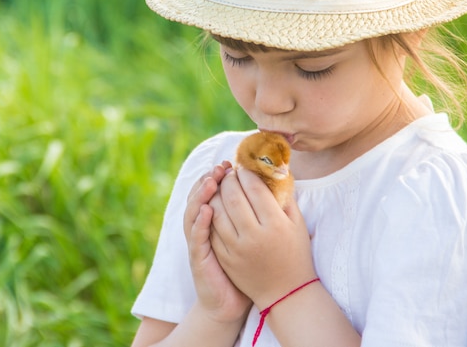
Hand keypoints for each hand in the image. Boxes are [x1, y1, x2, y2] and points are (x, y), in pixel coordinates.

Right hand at [183, 161, 252, 323]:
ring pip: (193, 213)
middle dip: (209, 180)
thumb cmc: (245, 269)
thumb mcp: (248, 237)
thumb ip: (253, 215)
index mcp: (215, 221)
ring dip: (201, 195)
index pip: (211, 192)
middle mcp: (202, 229)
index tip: (230, 163)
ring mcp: (198, 243)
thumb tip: (273, 189)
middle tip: (220, 167)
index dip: (217, 176)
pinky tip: (207, 210)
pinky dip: (199, 223)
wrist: (231, 302)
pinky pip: (197, 237)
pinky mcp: (198, 258)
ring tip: (212, 181)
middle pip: (199, 197)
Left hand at [209, 168, 315, 309]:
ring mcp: (237, 248)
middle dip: (229, 180)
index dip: (247, 174)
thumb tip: (275, 170)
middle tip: (229, 173)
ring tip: (220, 186)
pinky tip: (213, 205)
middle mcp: (255, 235)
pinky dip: (210, 213)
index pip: (255, 188)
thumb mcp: (297, 224)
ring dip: (215, 194)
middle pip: (233, 196)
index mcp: (275, 224)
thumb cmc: (295, 254)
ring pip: (217, 211)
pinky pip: (211, 229)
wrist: (286, 293)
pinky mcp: (225, 258)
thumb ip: (285, 197)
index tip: (244, 168)